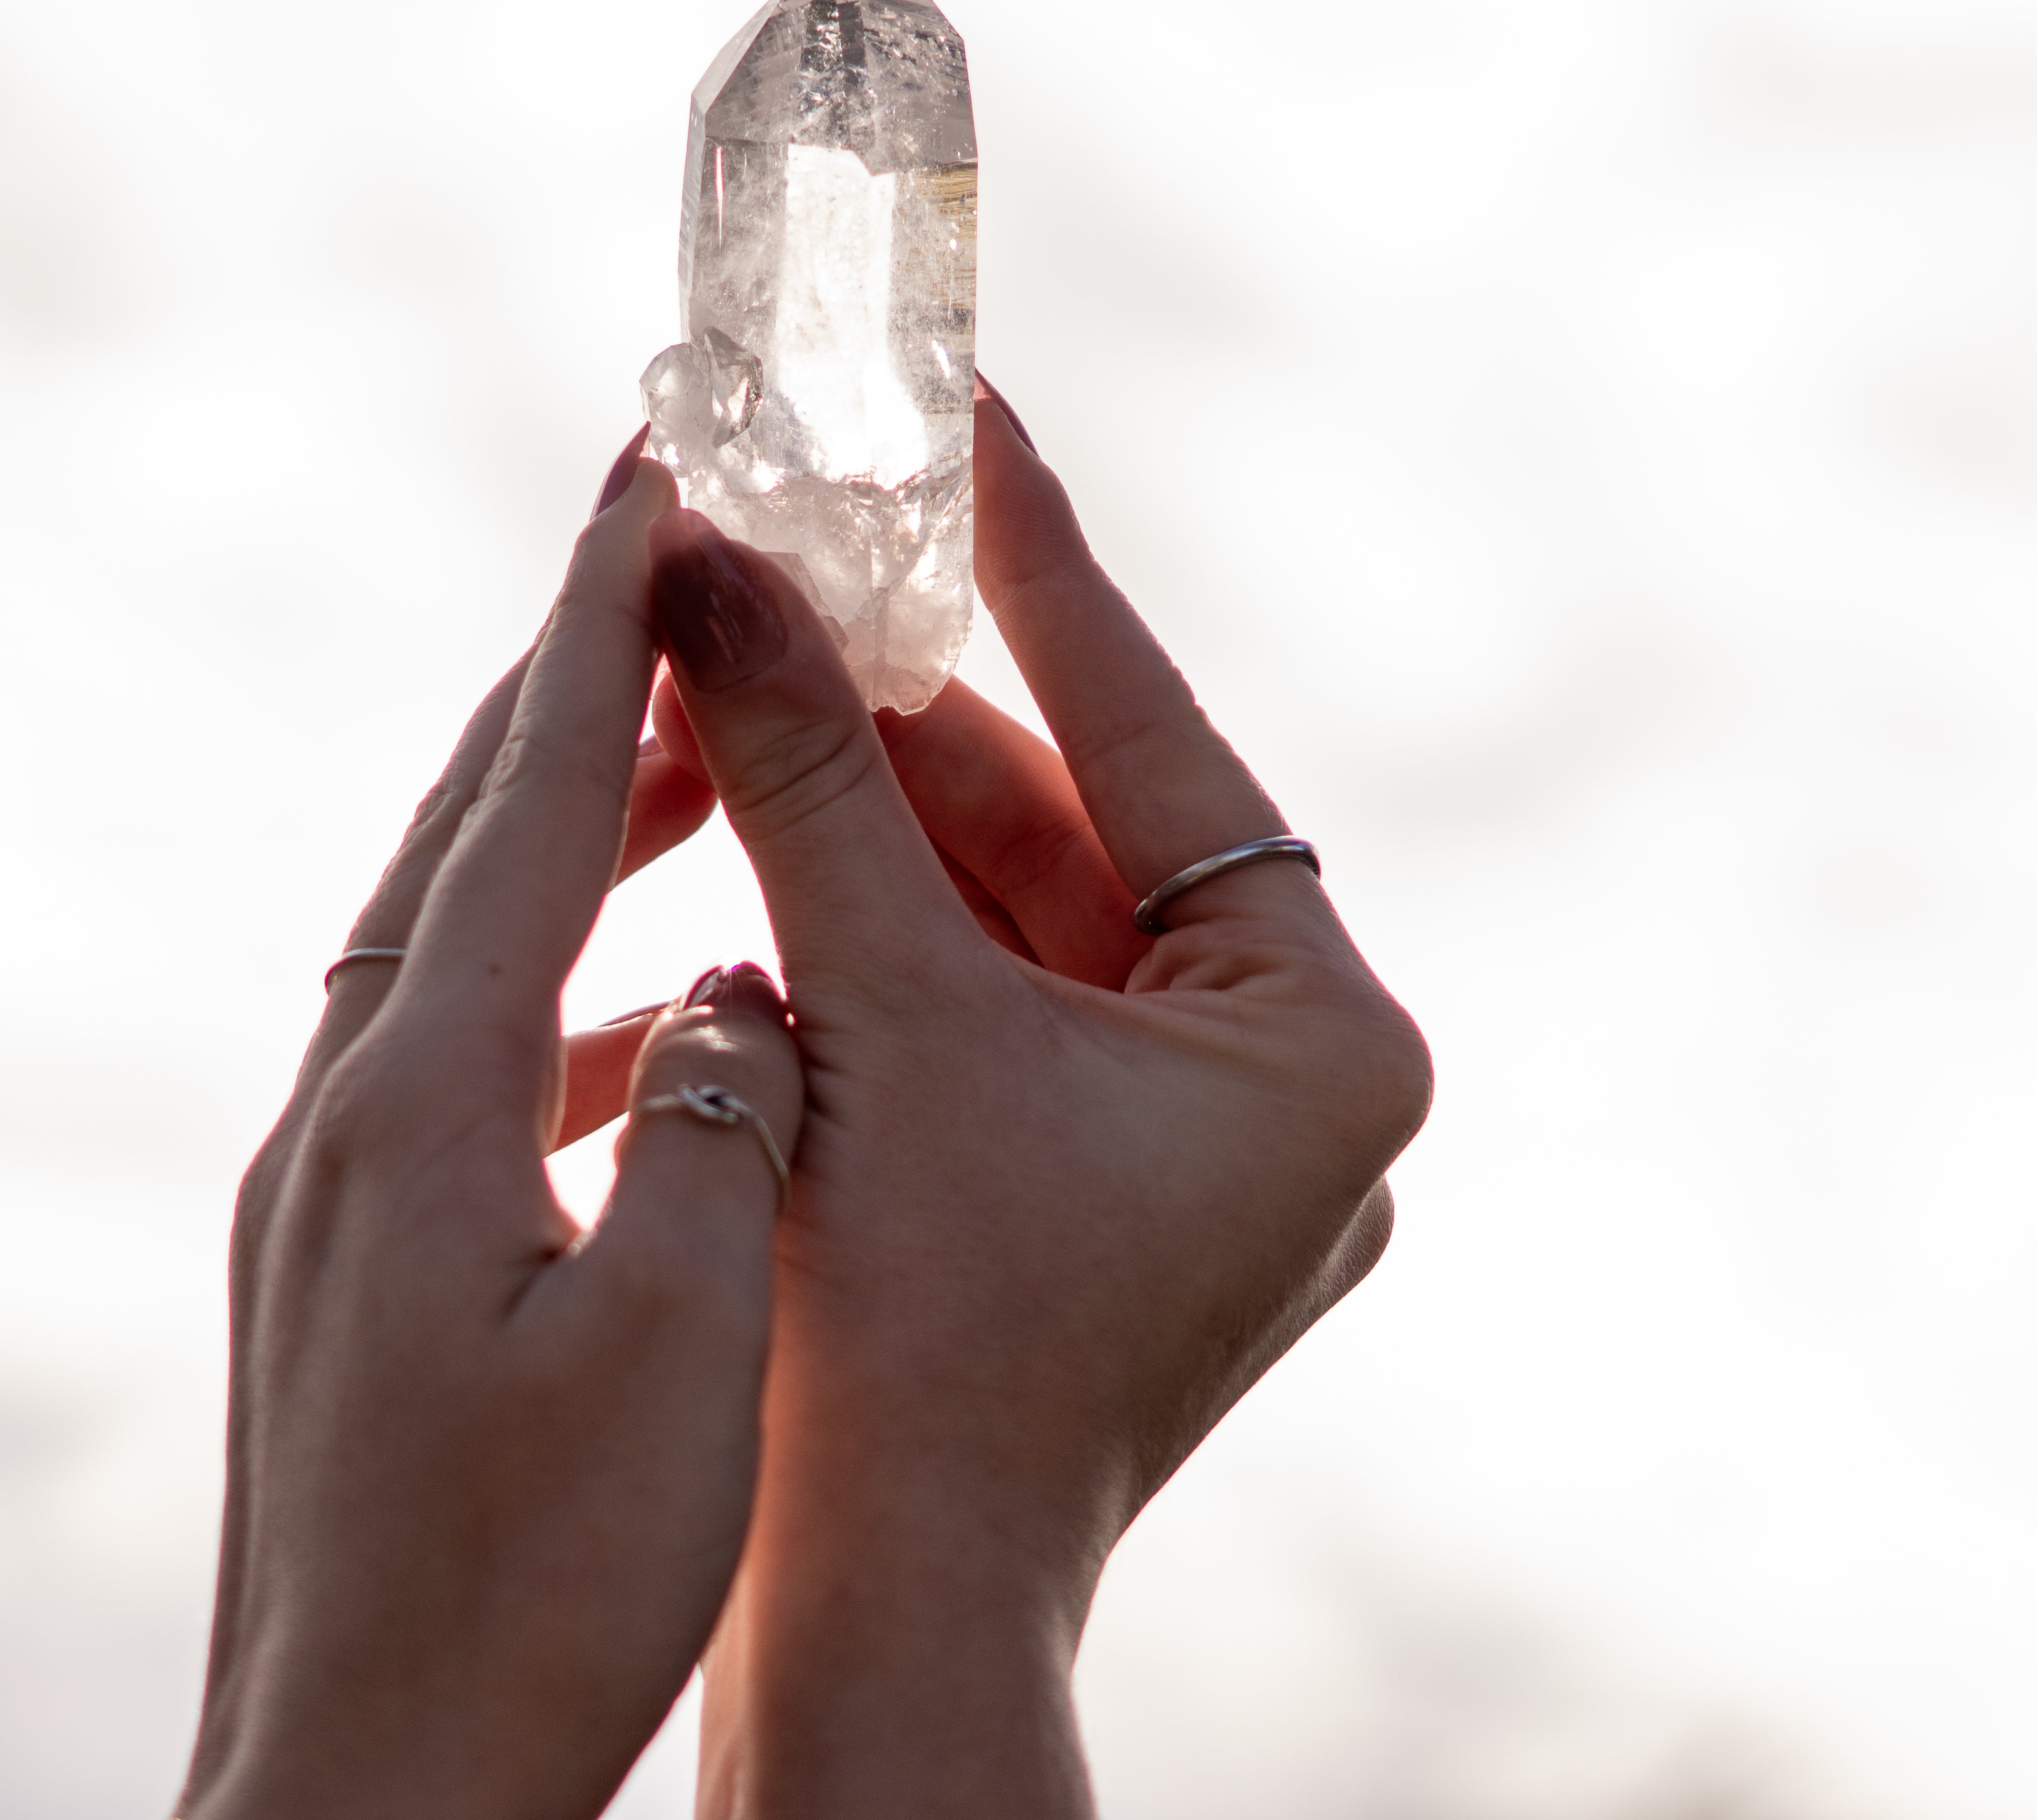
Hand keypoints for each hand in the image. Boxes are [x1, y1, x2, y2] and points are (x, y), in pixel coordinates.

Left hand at [178, 451, 802, 1819]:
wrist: (362, 1805)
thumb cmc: (531, 1605)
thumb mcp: (681, 1347)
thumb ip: (719, 1125)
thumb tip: (736, 990)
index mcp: (423, 1102)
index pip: (527, 798)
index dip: (594, 623)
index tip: (648, 477)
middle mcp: (351, 1114)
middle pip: (471, 837)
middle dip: (584, 689)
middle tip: (690, 581)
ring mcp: (336, 1187)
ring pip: (469, 941)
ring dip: (588, 840)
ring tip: (714, 780)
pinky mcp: (354, 1259)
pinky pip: (472, 1059)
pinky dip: (577, 998)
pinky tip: (677, 1035)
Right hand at [648, 390, 1433, 1819]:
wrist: (884, 1622)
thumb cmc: (918, 1337)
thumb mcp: (870, 1003)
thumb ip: (804, 769)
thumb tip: (712, 558)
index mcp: (1324, 1030)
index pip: (1159, 731)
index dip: (1043, 565)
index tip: (975, 414)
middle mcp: (1288, 1076)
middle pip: (1069, 821)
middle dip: (903, 708)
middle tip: (783, 560)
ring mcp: (1193, 1136)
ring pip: (1011, 905)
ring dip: (866, 809)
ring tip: (736, 670)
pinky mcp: (1099, 1178)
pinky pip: (987, 994)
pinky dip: (872, 919)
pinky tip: (755, 827)